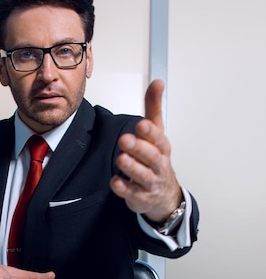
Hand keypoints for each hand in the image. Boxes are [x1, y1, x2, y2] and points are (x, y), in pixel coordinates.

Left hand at [110, 80, 181, 221]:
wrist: (163, 194)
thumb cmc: (157, 160)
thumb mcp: (157, 132)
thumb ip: (154, 107)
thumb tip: (157, 82)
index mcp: (161, 147)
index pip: (158, 138)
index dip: (150, 132)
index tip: (141, 124)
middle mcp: (158, 165)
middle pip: (151, 156)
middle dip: (139, 148)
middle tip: (125, 139)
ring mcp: (150, 182)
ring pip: (143, 175)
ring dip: (132, 167)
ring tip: (121, 158)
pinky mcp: (140, 196)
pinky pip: (132, 193)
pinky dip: (123, 188)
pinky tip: (115, 182)